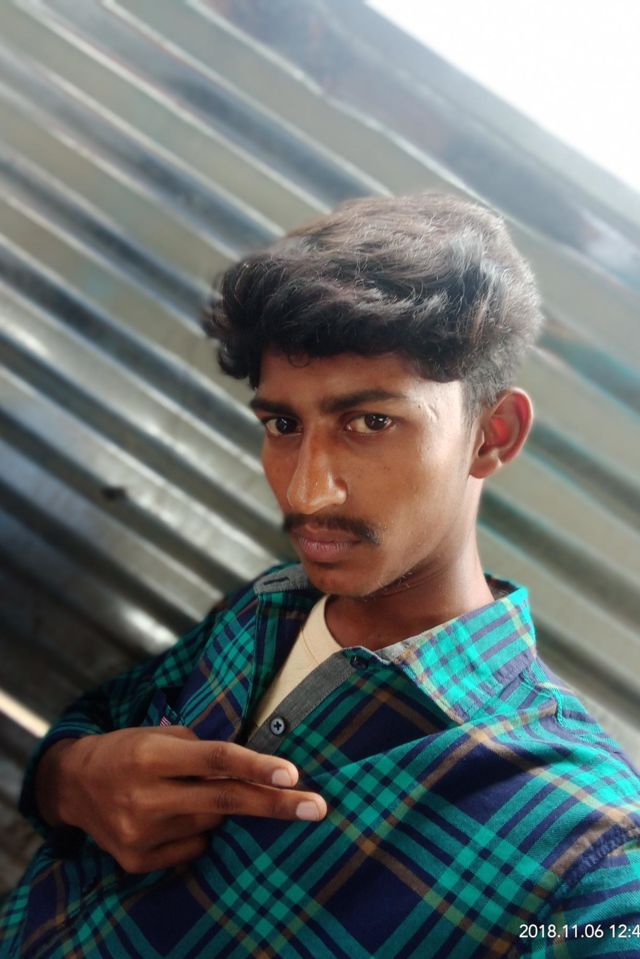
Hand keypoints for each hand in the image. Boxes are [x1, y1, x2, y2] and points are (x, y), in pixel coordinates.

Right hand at [36, 727, 326, 873]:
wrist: (73, 784)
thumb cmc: (127, 749)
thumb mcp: (159, 735)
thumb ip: (202, 749)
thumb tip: (254, 766)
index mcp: (150, 756)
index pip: (214, 760)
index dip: (256, 766)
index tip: (293, 774)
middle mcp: (144, 797)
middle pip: (224, 801)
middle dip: (275, 804)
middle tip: (317, 807)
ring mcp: (140, 834)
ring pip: (210, 825)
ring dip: (216, 809)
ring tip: (186, 793)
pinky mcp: (136, 861)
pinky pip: (192, 849)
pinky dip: (196, 832)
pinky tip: (173, 815)